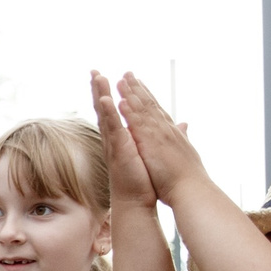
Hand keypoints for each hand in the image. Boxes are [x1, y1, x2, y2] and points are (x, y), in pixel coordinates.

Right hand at [91, 72, 155, 208]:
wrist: (136, 200)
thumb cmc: (141, 180)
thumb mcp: (149, 153)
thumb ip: (154, 138)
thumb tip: (175, 126)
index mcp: (121, 138)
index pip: (113, 112)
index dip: (109, 95)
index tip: (107, 77)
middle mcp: (113, 138)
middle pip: (103, 109)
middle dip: (99, 89)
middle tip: (94, 71)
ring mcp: (114, 143)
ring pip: (105, 114)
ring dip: (100, 94)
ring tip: (97, 77)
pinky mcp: (118, 149)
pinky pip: (111, 128)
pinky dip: (108, 112)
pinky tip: (104, 99)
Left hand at [115, 73, 209, 196]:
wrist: (190, 190)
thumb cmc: (186, 176)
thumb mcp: (182, 151)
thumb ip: (181, 135)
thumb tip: (184, 125)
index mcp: (169, 133)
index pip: (157, 111)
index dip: (148, 96)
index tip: (140, 84)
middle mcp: (165, 129)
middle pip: (150, 104)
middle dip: (138, 88)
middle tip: (128, 73)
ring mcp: (159, 135)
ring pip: (144, 110)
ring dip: (132, 94)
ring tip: (121, 80)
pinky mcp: (152, 144)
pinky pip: (138, 125)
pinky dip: (131, 112)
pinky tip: (121, 101)